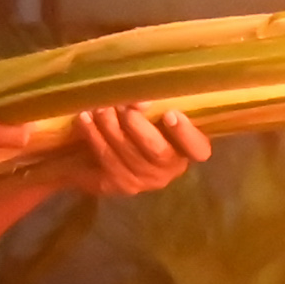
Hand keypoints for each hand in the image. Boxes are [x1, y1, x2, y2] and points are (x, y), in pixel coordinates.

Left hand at [60, 102, 209, 197]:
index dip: (186, 133)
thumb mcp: (149, 114)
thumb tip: (140, 99)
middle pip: (157, 152)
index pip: (198, 149)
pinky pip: (106, 159)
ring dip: (111, 127)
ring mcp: (144, 180)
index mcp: (186, 150)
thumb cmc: (134, 126)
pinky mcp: (118, 184)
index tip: (170, 114)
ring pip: (128, 155)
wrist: (96, 157)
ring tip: (100, 107)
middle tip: (122, 106)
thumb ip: (151, 106)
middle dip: (137, 125)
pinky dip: (94, 135)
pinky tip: (85, 118)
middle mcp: (169, 169)